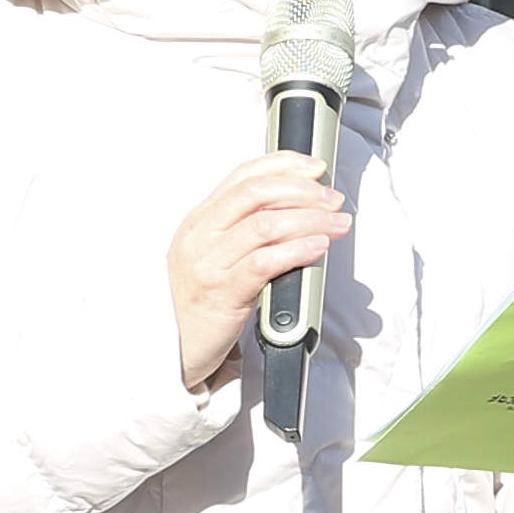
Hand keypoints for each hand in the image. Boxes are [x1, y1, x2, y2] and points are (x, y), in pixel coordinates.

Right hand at [168, 151, 352, 388]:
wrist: (176, 347)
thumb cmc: (204, 300)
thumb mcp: (216, 254)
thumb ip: (245, 228)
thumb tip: (298, 206)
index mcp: (200, 220)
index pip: (243, 176)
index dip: (283, 165)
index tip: (315, 168)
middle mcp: (201, 236)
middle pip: (256, 193)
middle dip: (303, 191)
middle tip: (333, 200)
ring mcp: (208, 264)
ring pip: (264, 225)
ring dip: (310, 220)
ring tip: (337, 224)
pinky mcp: (222, 293)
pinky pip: (264, 263)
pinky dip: (297, 250)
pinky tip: (318, 247)